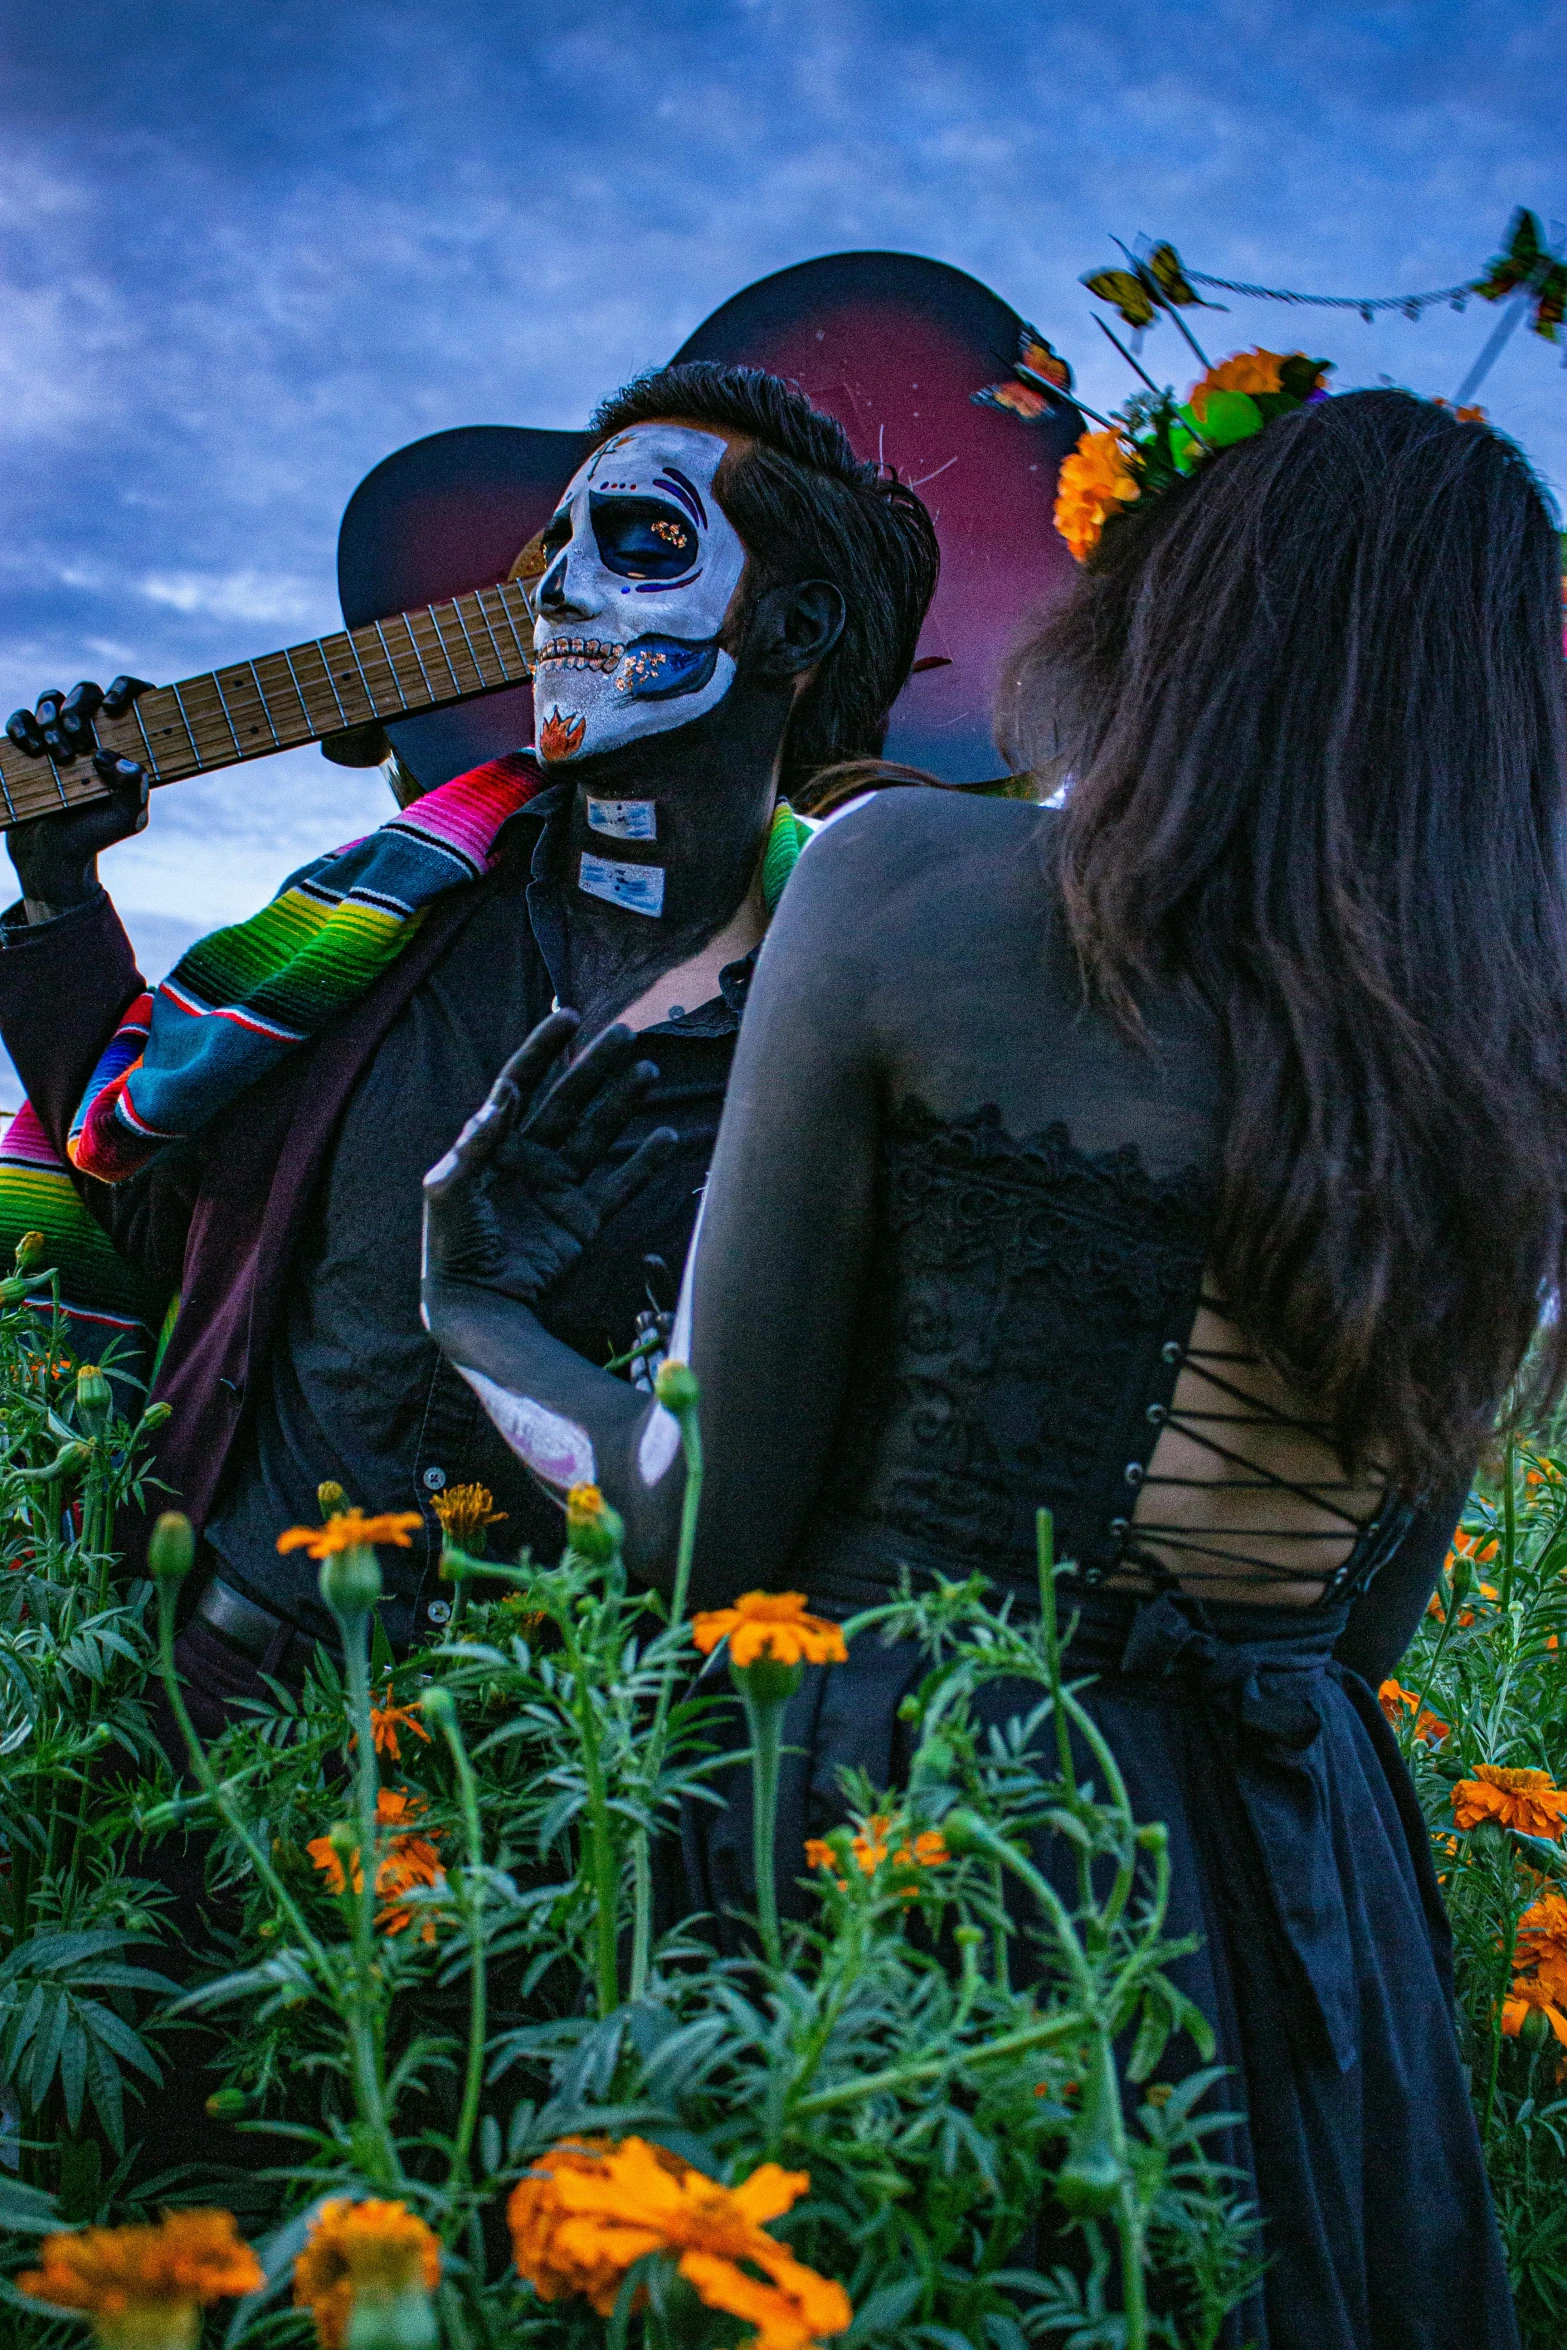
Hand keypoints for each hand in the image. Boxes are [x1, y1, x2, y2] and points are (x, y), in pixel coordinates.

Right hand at [5, 678, 152, 910]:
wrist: (52, 853)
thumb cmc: (96, 833)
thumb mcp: (126, 819)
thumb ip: (135, 791)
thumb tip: (123, 761)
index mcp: (124, 740)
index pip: (134, 695)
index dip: (127, 687)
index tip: (114, 705)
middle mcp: (92, 730)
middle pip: (87, 691)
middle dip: (80, 709)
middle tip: (78, 743)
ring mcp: (57, 733)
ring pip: (53, 698)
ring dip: (52, 719)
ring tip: (57, 755)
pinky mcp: (27, 742)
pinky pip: (22, 717)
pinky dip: (24, 726)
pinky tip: (32, 749)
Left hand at [423, 1009, 678, 1307]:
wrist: (478, 1306)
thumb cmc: (452, 1249)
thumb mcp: (448, 1194)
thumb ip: (472, 1147)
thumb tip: (502, 1096)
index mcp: (494, 1145)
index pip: (520, 1083)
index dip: (543, 1049)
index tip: (568, 1016)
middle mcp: (529, 1158)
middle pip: (568, 1100)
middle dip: (596, 1066)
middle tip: (626, 1034)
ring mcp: (558, 1187)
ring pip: (599, 1133)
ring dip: (623, 1102)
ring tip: (649, 1071)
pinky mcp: (582, 1220)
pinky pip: (619, 1184)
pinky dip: (645, 1163)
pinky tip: (667, 1137)